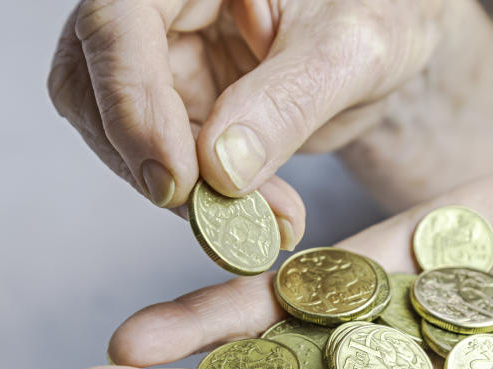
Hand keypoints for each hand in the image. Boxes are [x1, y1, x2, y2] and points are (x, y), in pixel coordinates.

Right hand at [46, 0, 483, 246]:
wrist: (396, 32)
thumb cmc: (383, 10)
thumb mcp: (351, 49)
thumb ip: (286, 102)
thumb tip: (218, 168)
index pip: (116, 24)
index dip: (132, 104)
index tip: (176, 180)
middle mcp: (160, 8)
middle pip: (96, 86)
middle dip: (152, 162)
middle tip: (218, 217)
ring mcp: (165, 58)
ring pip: (123, 138)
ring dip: (185, 195)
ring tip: (263, 223)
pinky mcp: (181, 106)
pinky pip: (170, 164)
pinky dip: (209, 203)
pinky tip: (264, 217)